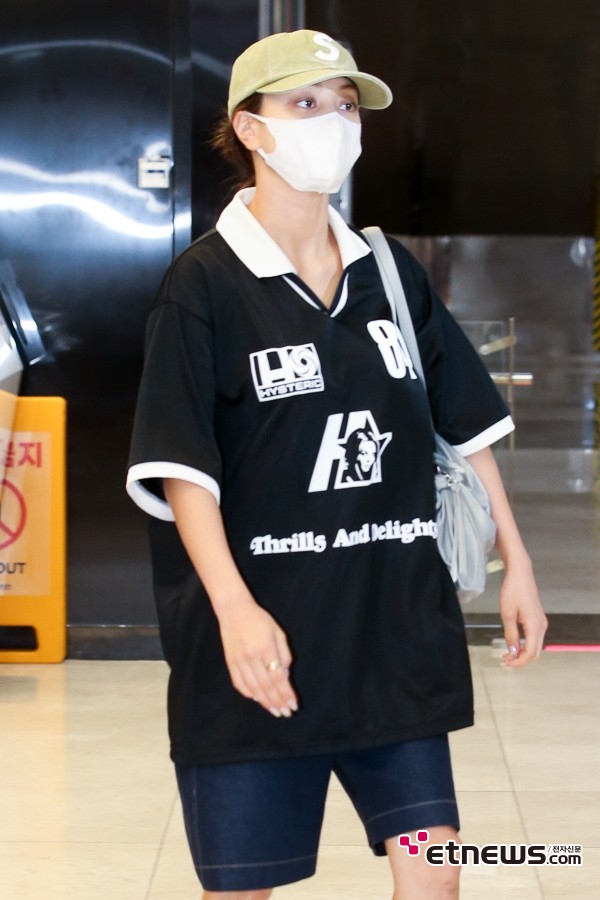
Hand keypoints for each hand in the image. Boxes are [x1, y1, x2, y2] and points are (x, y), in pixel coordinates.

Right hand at [216, 596, 297, 717]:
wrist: (234, 610)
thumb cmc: (260, 620)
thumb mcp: (278, 632)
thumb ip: (284, 654)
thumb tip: (284, 676)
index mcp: (266, 648)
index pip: (278, 677)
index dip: (286, 693)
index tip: (293, 705)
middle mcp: (251, 657)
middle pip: (266, 686)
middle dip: (278, 702)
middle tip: (286, 713)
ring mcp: (239, 661)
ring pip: (253, 688)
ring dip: (265, 702)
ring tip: (275, 711)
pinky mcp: (230, 663)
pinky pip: (239, 684)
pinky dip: (249, 694)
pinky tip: (258, 699)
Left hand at [498, 559, 547, 666]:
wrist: (520, 573)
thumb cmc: (512, 591)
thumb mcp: (507, 614)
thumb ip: (511, 634)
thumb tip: (513, 651)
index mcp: (535, 626)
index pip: (530, 653)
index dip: (519, 661)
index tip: (506, 662)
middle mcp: (542, 626)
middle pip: (536, 652)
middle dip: (522, 659)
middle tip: (505, 659)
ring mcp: (541, 622)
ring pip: (536, 646)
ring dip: (524, 652)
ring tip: (508, 652)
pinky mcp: (538, 619)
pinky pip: (535, 637)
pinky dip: (526, 644)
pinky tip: (515, 643)